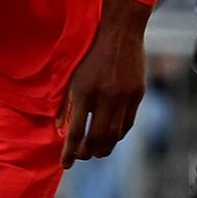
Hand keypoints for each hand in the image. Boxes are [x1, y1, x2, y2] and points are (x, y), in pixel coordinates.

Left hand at [57, 0, 148, 167]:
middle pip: (97, 138)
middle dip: (88, 153)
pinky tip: (110, 136)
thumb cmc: (90, 54)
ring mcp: (124, 96)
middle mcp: (105, 96)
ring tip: (96, 151)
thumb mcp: (72, 76)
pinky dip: (118, 134)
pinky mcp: (137, 95)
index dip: (70, 151)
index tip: (65, 164)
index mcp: (84, 91)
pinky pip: (128, 123)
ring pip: (115, 134)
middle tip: (82, 157)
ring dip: (104, 147)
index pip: (76, 131)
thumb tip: (59, 128)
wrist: (120, 33)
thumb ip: (66, 103)